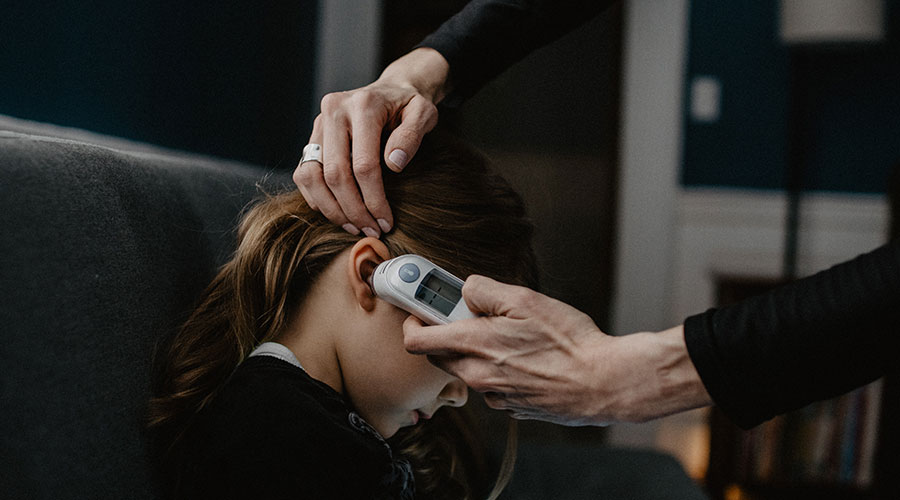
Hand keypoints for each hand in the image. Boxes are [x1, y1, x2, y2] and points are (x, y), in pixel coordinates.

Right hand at [294, 48, 448, 236]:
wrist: (392, 90)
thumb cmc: (409, 106)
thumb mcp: (423, 113)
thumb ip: (412, 135)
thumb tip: (393, 164)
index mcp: (362, 105)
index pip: (363, 165)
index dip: (374, 200)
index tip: (386, 221)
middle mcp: (333, 111)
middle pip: (334, 174)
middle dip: (353, 210)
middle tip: (371, 231)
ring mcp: (318, 124)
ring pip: (311, 177)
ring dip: (331, 209)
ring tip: (354, 227)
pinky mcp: (312, 137)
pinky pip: (303, 174)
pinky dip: (317, 199)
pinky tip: (340, 214)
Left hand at [403, 275, 711, 425]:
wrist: (604, 383)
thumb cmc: (569, 341)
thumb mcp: (526, 300)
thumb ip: (485, 291)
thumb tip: (465, 290)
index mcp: (474, 346)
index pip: (417, 340)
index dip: (412, 321)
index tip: (418, 308)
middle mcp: (478, 376)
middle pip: (439, 356)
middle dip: (445, 334)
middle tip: (469, 315)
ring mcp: (494, 396)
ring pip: (467, 370)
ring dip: (475, 352)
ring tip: (509, 336)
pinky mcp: (512, 407)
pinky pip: (492, 385)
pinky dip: (498, 370)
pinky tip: (526, 359)